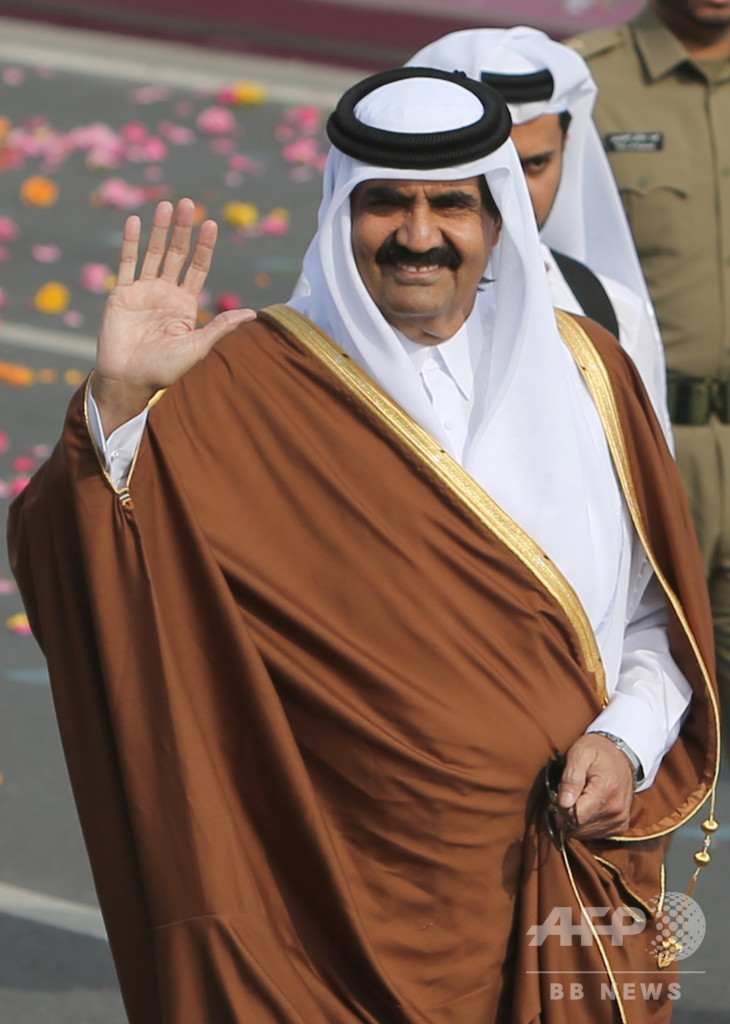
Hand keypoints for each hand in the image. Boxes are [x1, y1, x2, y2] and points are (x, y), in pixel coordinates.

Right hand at [92, 198, 255, 433]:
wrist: (129, 380)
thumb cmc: (164, 370)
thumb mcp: (197, 348)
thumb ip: (220, 328)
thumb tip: (252, 314)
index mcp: (186, 304)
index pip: (198, 268)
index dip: (204, 246)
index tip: (211, 224)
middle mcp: (166, 293)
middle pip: (177, 254)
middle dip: (183, 229)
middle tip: (189, 203)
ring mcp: (143, 291)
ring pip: (154, 253)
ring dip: (160, 229)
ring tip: (167, 205)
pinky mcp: (122, 294)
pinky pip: (127, 263)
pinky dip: (130, 242)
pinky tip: (134, 221)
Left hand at [556, 733, 633, 839]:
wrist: (621, 755)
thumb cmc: (596, 751)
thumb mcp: (580, 754)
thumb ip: (571, 778)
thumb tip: (563, 804)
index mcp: (606, 790)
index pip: (575, 816)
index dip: (560, 809)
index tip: (558, 796)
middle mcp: (616, 809)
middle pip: (579, 826)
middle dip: (565, 814)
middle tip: (566, 795)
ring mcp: (620, 819)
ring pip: (585, 833)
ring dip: (574, 820)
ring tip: (576, 799)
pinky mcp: (620, 825)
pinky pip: (595, 834)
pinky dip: (585, 824)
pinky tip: (585, 807)